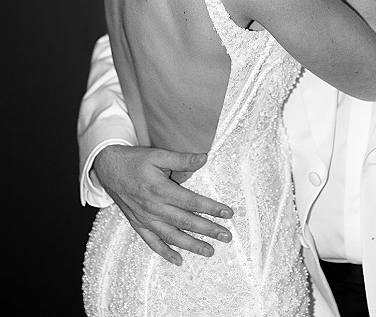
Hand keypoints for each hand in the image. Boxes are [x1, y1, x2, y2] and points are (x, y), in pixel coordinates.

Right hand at [93, 145, 233, 265]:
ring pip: (172, 236)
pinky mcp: (138, 224)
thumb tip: (204, 158)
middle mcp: (153, 208)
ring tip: (209, 251)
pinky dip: (165, 253)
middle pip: (185, 222)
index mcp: (160, 190)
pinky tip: (178, 260)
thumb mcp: (158, 154)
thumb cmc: (134, 160)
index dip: (211, 208)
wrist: (108, 168)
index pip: (192, 202)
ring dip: (191, 245)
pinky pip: (152, 242)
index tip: (228, 213)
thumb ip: (182, 159)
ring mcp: (145, 218)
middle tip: (226, 236)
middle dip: (208, 230)